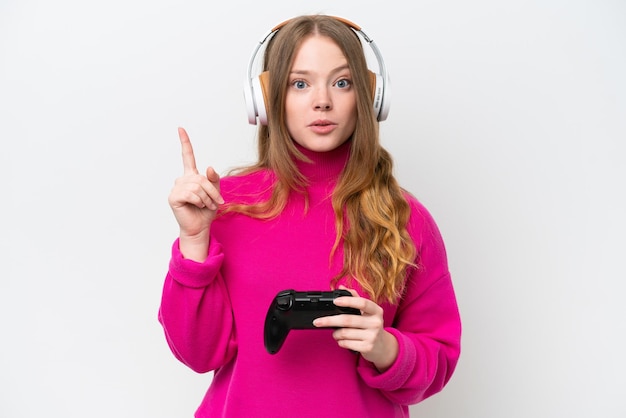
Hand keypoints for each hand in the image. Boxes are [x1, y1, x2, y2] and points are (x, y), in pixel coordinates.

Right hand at [167, 127, 223, 260]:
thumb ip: (214, 180)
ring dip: (207, 198)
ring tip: (207, 206)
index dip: (185, 143)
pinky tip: (197, 206)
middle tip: (216, 202)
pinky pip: (191, 194)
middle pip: (201, 178)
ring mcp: (177, 188)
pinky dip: (199, 201)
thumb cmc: (207, 211)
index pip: (187, 156)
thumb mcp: (215, 193)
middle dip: (212, 191)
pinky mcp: (174, 197)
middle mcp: (182, 180)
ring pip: (198, 186)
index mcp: (192, 176)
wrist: (200, 227)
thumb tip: (208, 167)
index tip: (180, 128)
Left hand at [313, 286, 398, 371]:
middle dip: (329, 320)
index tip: (335, 301)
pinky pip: (346, 343)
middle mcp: (376, 322)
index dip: (348, 301)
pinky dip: (340, 342)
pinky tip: (342, 340)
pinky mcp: (367, 347)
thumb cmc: (371, 325)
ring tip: (336, 333)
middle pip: (348, 320)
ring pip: (345, 333)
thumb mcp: (368, 311)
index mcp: (376, 311)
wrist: (382, 346)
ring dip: (335, 333)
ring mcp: (372, 336)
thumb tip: (341, 287)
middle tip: (317, 321)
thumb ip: (355, 298)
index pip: (362, 303)